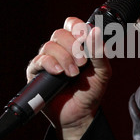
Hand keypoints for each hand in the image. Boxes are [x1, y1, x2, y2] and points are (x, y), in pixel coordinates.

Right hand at [26, 17, 111, 139]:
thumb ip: (100, 53)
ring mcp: (48, 60)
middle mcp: (61, 50)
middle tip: (83, 63)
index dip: (77, 27)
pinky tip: (59, 72)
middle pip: (60, 33)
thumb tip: (96, 31)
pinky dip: (50, 64)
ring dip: (64, 58)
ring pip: (49, 46)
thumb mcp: (102, 72)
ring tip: (73, 74)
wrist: (80, 115)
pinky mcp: (37, 73)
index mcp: (76, 45)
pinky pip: (39, 60)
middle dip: (73, 47)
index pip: (72, 24)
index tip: (85, 37)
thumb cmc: (91, 92)